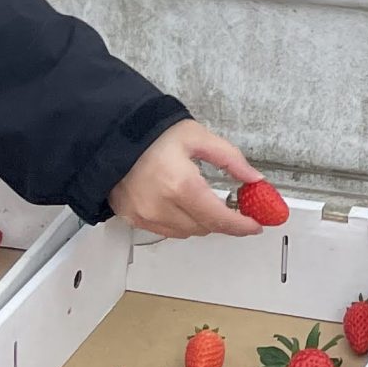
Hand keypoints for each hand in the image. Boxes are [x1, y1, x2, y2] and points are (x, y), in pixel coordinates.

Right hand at [107, 119, 265, 238]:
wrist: (113, 136)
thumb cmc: (152, 133)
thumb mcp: (198, 137)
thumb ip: (230, 159)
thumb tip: (253, 179)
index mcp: (180, 185)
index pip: (218, 218)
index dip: (240, 225)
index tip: (254, 225)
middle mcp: (161, 206)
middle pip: (204, 228)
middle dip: (221, 218)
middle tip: (230, 204)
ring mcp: (145, 216)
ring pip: (187, 233)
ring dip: (201, 221)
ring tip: (202, 198)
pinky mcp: (133, 219)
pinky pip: (166, 230)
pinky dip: (180, 222)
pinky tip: (181, 203)